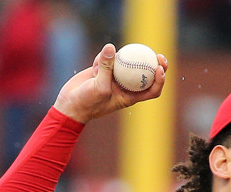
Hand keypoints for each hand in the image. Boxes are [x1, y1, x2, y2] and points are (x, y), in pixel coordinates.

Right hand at [53, 43, 167, 123]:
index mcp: (130, 96)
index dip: (160, 80)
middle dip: (154, 64)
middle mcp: (125, 86)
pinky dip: (103, 58)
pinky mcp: (103, 70)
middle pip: (145, 74)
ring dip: (123, 58)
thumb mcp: (99, 87)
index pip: (152, 90)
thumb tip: (111, 47)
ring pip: (126, 62)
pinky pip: (108, 59)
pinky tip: (94, 65)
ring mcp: (115, 77)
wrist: (69, 104)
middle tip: (157, 54)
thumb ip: (106, 67)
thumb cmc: (88, 103)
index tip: (160, 68)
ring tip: (122, 52)